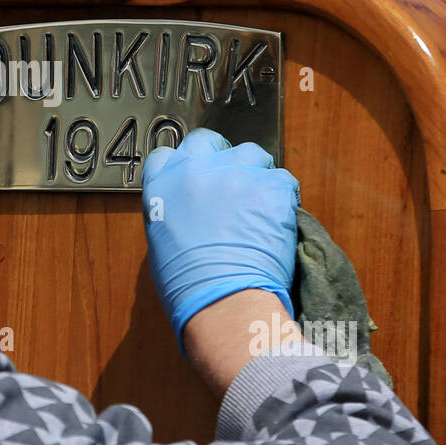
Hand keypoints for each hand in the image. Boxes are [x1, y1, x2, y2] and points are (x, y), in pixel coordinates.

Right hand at [141, 128, 299, 358]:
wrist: (224, 303)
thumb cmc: (190, 289)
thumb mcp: (163, 247)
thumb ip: (175, 216)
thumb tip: (192, 215)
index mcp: (161, 188)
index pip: (166, 157)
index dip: (184, 166)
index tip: (197, 177)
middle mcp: (194, 172)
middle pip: (207, 141)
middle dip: (220, 157)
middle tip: (233, 180)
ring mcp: (234, 174)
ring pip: (251, 154)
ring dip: (256, 173)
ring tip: (261, 201)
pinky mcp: (270, 186)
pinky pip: (283, 180)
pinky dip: (283, 198)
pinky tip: (279, 220)